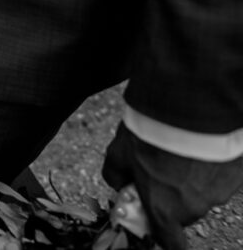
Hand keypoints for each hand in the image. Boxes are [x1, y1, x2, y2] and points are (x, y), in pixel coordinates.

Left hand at [102, 122, 242, 249]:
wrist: (189, 110)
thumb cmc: (152, 134)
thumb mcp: (119, 153)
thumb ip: (115, 174)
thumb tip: (117, 182)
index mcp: (164, 209)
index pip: (170, 242)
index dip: (165, 236)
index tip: (159, 227)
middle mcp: (193, 208)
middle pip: (184, 212)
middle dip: (173, 196)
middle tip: (162, 170)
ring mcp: (217, 192)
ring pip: (202, 192)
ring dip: (192, 179)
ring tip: (180, 153)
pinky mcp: (234, 176)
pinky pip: (220, 177)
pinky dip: (210, 167)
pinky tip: (198, 148)